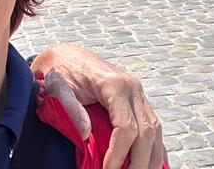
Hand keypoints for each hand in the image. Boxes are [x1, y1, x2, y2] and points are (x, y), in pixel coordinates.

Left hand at [33, 45, 163, 168]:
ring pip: (155, 130)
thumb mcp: (58, 86)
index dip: (119, 153)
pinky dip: (155, 147)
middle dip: (139, 161)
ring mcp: (138, 94)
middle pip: (147, 131)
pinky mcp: (138, 101)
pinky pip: (153, 126)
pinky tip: (154, 164)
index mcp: (114, 84)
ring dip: (151, 157)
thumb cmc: (61, 71)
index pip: (126, 126)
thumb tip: (85, 134)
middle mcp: (133, 88)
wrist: (68, 56)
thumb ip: (71, 108)